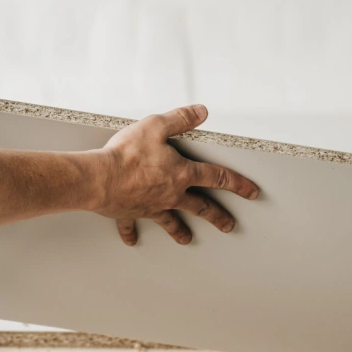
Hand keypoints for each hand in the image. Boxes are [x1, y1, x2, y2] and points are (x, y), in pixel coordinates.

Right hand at [98, 105, 257, 246]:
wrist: (100, 178)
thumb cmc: (126, 154)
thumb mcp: (156, 126)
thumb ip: (180, 119)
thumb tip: (201, 112)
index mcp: (181, 173)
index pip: (217, 177)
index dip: (237, 183)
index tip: (251, 192)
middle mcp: (170, 194)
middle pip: (200, 207)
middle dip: (217, 216)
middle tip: (228, 225)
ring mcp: (151, 206)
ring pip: (171, 221)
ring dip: (180, 231)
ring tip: (187, 239)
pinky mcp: (129, 212)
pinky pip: (131, 225)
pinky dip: (131, 232)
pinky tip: (133, 239)